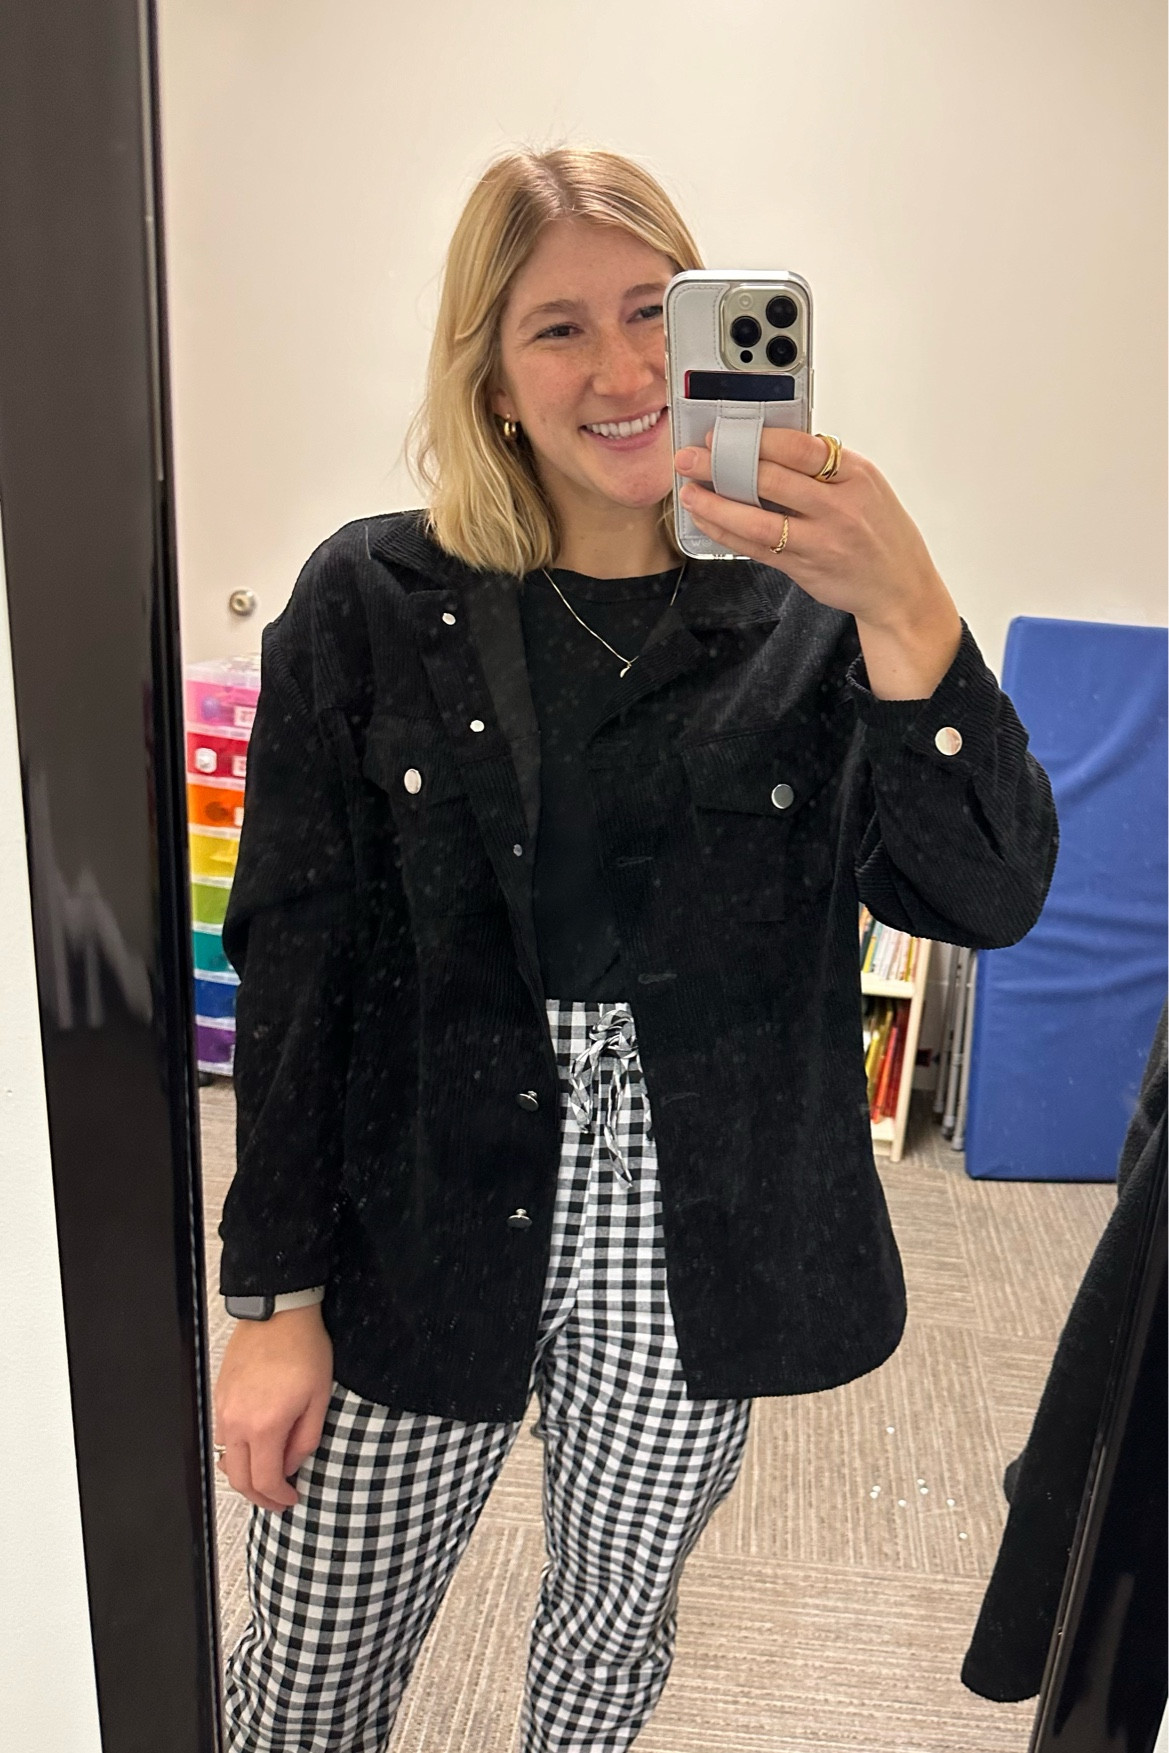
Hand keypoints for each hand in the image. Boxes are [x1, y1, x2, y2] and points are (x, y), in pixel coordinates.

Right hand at [214, 1303, 333, 1510]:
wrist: (279, 1312)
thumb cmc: (303, 1347)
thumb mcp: (319, 1398)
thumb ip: (305, 1440)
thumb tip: (292, 1465)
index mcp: (264, 1426)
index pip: (264, 1481)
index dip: (278, 1498)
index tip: (291, 1499)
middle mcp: (237, 1421)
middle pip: (238, 1479)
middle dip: (259, 1496)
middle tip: (278, 1499)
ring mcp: (224, 1409)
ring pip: (227, 1459)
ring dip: (245, 1475)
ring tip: (268, 1475)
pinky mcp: (220, 1396)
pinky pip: (223, 1437)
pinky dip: (237, 1452)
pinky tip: (254, 1448)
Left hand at [674, 428, 961, 697]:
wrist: (900, 587)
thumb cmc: (880, 531)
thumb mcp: (866, 486)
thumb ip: (824, 467)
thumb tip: (768, 445)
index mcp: (855, 474)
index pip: (800, 447)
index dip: (756, 439)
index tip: (725, 432)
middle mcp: (839, 506)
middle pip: (772, 479)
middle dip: (724, 465)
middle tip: (691, 457)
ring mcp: (822, 540)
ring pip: (759, 520)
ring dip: (717, 505)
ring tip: (688, 492)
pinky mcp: (806, 568)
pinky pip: (757, 549)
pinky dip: (727, 534)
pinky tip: (707, 522)